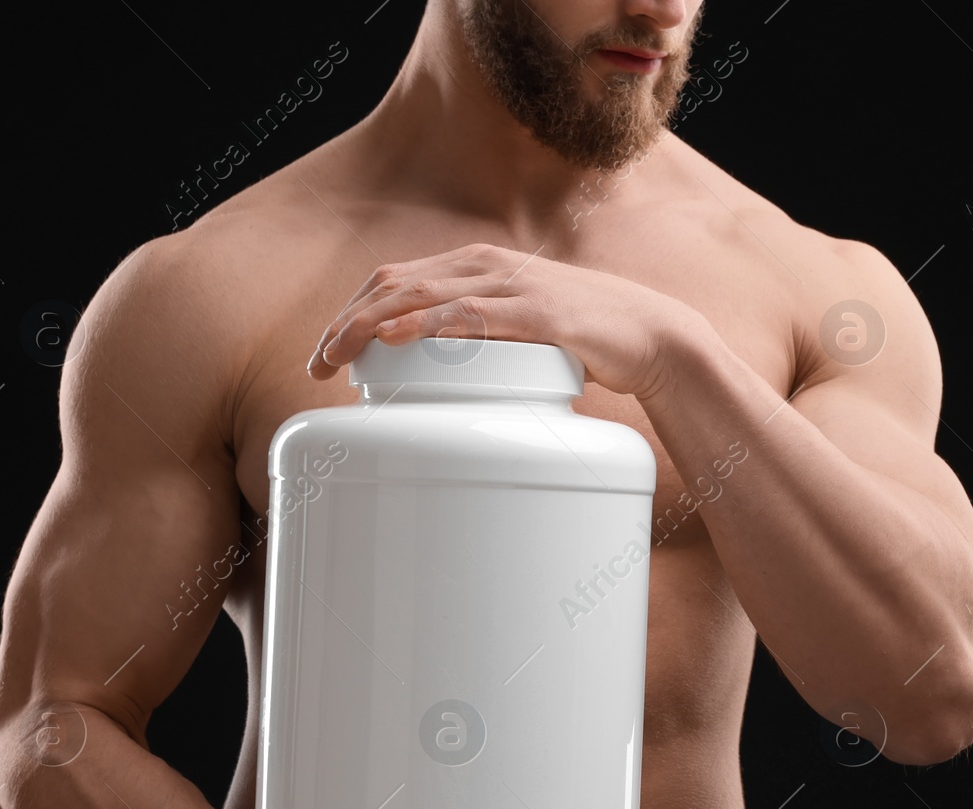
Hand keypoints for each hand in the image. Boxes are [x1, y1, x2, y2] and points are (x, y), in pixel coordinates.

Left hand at [306, 242, 703, 402]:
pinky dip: (427, 324)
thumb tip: (440, 378)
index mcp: (478, 267)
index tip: (326, 352)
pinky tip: (397, 338)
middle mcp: (488, 266)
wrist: (654, 337)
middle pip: (394, 283)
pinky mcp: (539, 314)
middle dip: (347, 322)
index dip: (352, 311)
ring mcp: (513, 286)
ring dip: (370, 324)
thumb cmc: (586, 341)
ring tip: (336, 354)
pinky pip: (470, 315)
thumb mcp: (521, 334)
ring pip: (421, 295)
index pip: (396, 278)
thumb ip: (481, 341)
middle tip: (317, 364)